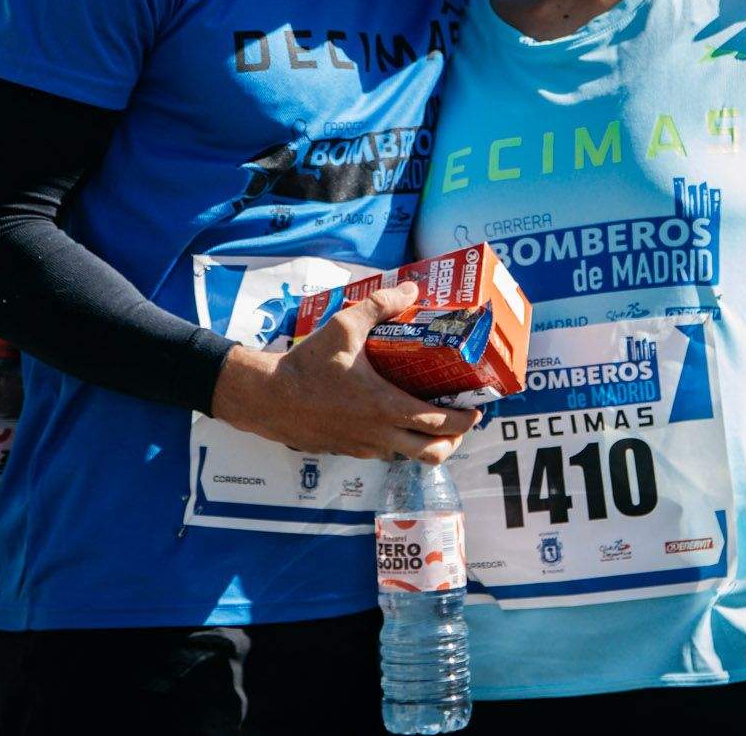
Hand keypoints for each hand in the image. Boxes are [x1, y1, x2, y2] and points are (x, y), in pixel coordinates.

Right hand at [210, 282, 477, 462]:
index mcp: (386, 407)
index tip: (478, 408)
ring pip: (408, 457)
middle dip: (455, 439)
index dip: (466, 419)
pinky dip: (399, 441)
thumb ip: (381, 306)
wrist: (267, 398)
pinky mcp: (348, 451)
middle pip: (433, 454)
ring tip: (432, 417)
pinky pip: (385, 453)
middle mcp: (380, 434)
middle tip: (460, 418)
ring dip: (427, 442)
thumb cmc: (306, 364)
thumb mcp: (344, 326)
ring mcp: (364, 447)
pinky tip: (393, 416)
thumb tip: (412, 289)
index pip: (441, 424)